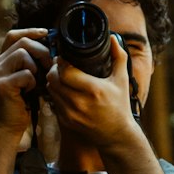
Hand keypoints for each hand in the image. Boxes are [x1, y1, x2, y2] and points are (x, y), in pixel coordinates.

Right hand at [0, 28, 51, 136]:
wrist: (8, 127)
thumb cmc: (22, 103)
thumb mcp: (27, 78)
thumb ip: (32, 62)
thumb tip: (51, 46)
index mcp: (1, 60)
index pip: (13, 35)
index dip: (31, 31)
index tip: (47, 33)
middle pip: (22, 42)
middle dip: (42, 51)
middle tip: (50, 66)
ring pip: (23, 54)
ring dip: (36, 68)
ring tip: (37, 83)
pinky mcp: (2, 84)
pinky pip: (26, 73)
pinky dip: (33, 83)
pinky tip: (30, 93)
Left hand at [46, 35, 138, 150]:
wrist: (117, 135)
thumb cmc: (120, 105)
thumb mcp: (122, 79)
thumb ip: (119, 56)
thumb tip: (111, 38)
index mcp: (93, 89)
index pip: (65, 71)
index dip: (61, 61)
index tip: (64, 57)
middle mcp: (80, 102)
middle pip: (53, 79)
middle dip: (54, 69)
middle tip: (60, 65)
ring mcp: (71, 114)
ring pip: (50, 89)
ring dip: (53, 80)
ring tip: (61, 75)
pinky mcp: (66, 121)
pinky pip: (53, 101)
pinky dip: (56, 93)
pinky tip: (63, 89)